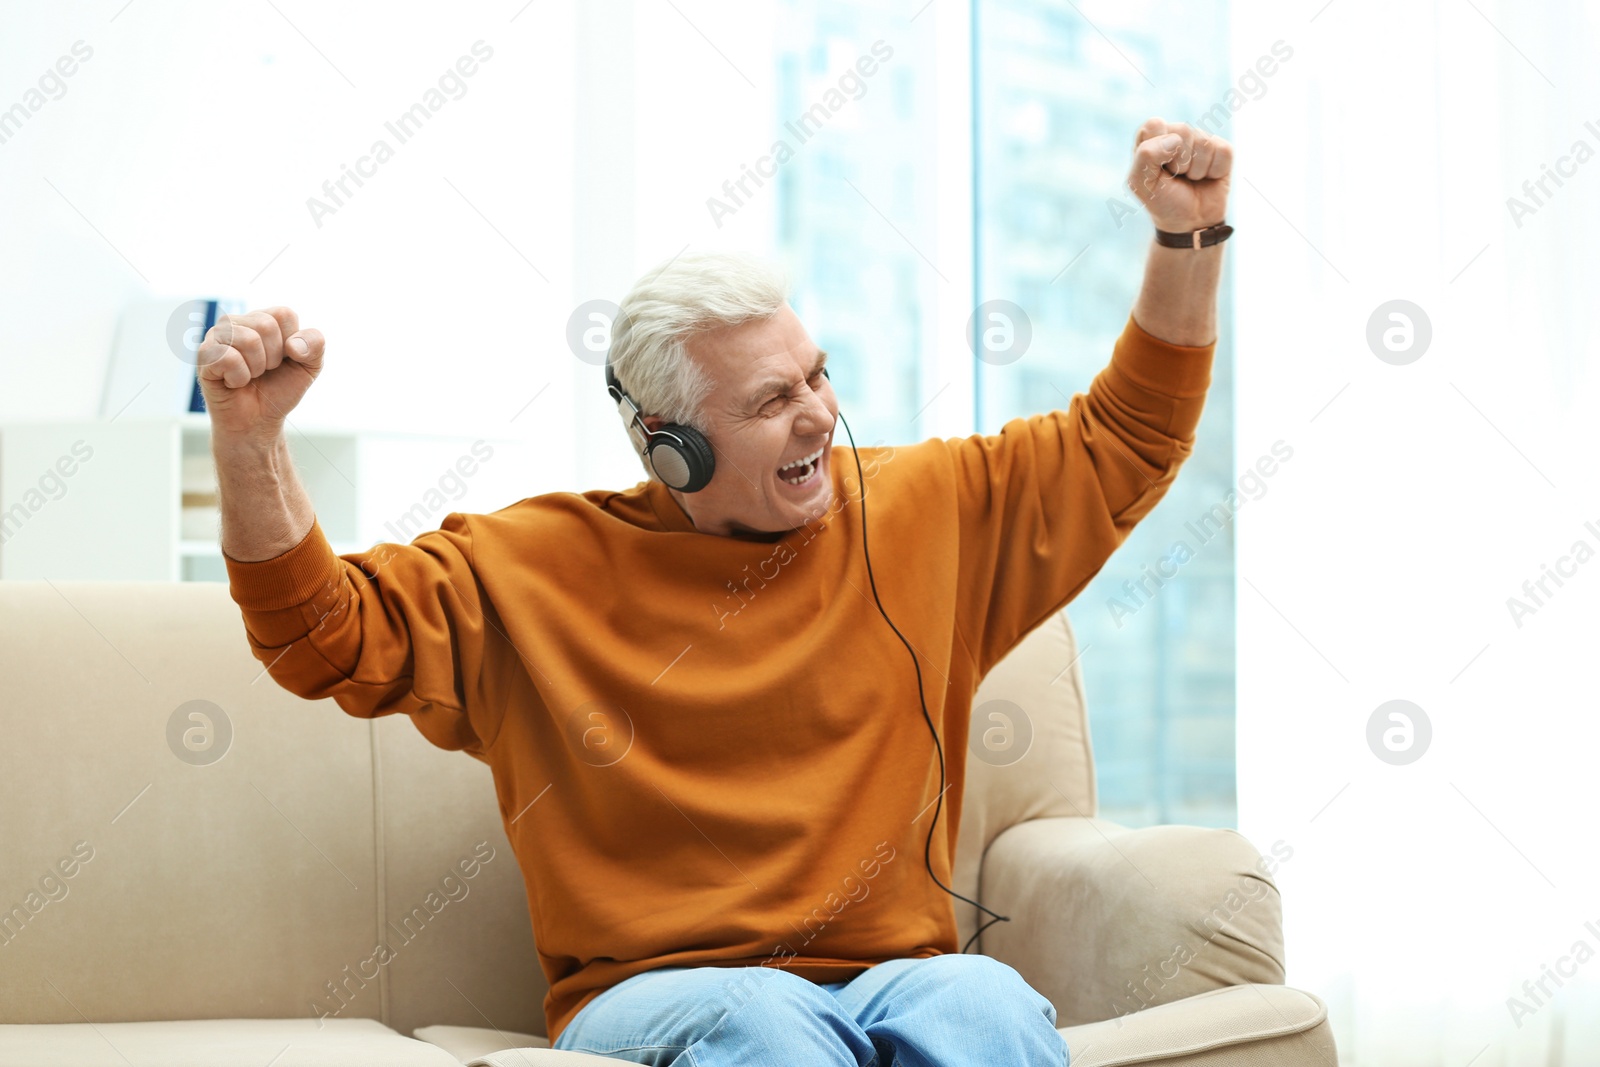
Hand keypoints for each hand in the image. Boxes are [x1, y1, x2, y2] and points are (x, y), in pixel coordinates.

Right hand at [196, 307, 324, 442]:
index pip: (284, 314)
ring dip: (257, 368)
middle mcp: (237, 321)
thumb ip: (315, 344)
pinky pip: (229, 358)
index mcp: (262, 318)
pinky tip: (234, 382)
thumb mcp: (309, 366)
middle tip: (264, 371)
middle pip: (266, 325)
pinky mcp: (204, 355)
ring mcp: (217, 336)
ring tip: (250, 375)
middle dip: (274, 357)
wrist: (258, 420)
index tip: (284, 359)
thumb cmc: (279, 389)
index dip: (291, 343)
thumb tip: (294, 345)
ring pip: (248, 340)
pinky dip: (240, 377)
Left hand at [1127, 118, 1232, 233]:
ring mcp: (1201, 139)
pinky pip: (1223, 151)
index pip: (1155, 125)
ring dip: (1196, 170)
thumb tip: (1176, 139)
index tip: (1158, 169)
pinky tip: (1207, 178)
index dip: (1158, 150)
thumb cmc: (1162, 201)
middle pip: (1183, 130)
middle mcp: (1176, 133)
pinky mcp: (1222, 149)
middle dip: (1179, 162)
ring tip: (1190, 179)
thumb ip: (1146, 156)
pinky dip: (1214, 171)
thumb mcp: (1141, 184)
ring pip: (1204, 142)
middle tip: (1176, 177)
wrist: (1189, 222)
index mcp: (1151, 136)